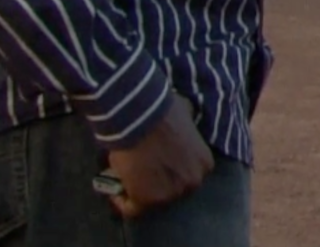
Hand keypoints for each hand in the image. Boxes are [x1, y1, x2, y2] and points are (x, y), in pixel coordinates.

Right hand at [104, 95, 213, 218]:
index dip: (170, 173)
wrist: (141, 116)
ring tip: (124, 182)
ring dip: (138, 191)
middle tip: (139, 176)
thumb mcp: (186, 118)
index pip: (186, 175)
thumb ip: (185, 132)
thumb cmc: (161, 112)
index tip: (156, 169)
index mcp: (204, 163)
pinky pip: (132, 209)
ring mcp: (172, 193)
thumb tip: (178, 127)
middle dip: (156, 184)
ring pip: (152, 200)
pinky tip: (115, 194)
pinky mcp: (147, 199)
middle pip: (172, 190)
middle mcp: (193, 181)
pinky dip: (122, 203)